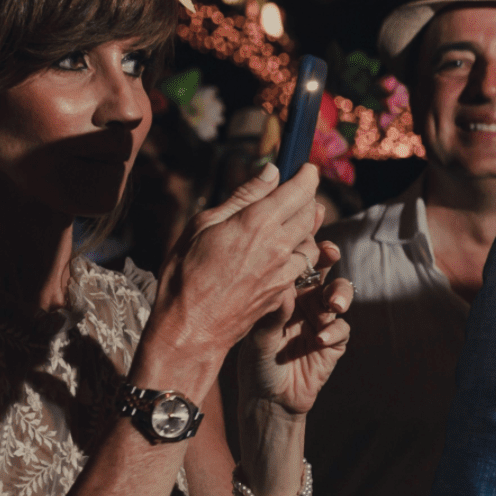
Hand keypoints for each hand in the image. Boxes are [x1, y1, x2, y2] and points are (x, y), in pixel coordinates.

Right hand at [144, 164, 327, 374]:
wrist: (191, 327)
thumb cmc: (185, 274)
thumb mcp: (203, 225)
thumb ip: (243, 196)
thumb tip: (270, 171)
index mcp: (257, 223)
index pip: (299, 190)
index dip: (307, 176)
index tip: (307, 168)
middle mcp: (278, 246)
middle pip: (310, 213)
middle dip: (308, 198)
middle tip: (299, 190)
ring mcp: (285, 271)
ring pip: (311, 240)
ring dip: (306, 226)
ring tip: (291, 219)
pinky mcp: (285, 291)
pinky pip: (302, 265)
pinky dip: (298, 252)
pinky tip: (281, 251)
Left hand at [239, 239, 353, 416]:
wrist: (268, 399)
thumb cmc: (255, 363)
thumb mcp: (257, 334)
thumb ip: (273, 310)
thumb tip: (285, 283)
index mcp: (284, 290)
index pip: (296, 258)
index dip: (305, 242)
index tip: (308, 231)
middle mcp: (305, 299)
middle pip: (324, 267)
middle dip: (329, 256)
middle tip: (329, 253)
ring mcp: (322, 319)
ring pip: (340, 293)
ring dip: (339, 294)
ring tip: (332, 305)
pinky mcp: (335, 342)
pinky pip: (342, 328)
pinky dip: (333, 331)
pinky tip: (320, 339)